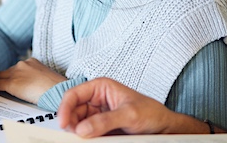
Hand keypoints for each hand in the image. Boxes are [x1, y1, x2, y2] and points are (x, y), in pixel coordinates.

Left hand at [0, 58, 65, 104]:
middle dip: (4, 78)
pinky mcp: (11, 83)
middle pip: (7, 71)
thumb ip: (36, 75)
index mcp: (31, 61)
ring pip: (1, 77)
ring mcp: (16, 73)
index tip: (12, 79)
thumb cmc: (55, 87)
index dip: (13, 74)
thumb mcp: (45, 76)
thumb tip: (33, 82)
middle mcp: (22, 64)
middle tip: (0, 84)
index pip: (17, 67)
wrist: (56, 91)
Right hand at [58, 77, 201, 136]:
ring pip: (78, 123)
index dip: (65, 107)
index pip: (74, 94)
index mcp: (101, 87)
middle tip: (74, 135)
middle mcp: (97, 100)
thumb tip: (82, 129)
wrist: (163, 127)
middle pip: (73, 111)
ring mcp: (98, 115)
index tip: (63, 123)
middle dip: (71, 122)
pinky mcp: (100, 128)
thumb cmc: (151, 112)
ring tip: (85, 139)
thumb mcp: (129, 115)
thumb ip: (105, 121)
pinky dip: (86, 138)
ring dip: (78, 132)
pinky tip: (90, 141)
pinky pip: (87, 133)